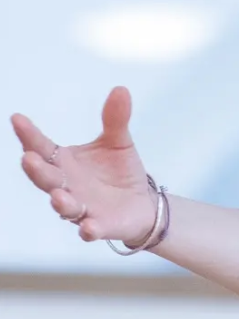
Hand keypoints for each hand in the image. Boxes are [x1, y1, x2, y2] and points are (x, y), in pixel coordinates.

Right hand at [12, 87, 158, 245]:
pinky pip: (91, 229)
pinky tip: (89, 228)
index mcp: (64, 163)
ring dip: (60, 202)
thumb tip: (121, 88)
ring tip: (58, 196)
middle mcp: (66, 186)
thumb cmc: (119, 172)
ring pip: (65, 206)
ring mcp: (81, 208)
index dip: (28, 134)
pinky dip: (89, 229)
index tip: (17, 118)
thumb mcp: (118, 142)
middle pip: (46, 179)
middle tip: (28, 158)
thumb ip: (115, 118)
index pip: (41, 147)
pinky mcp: (100, 225)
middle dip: (37, 170)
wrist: (141, 203)